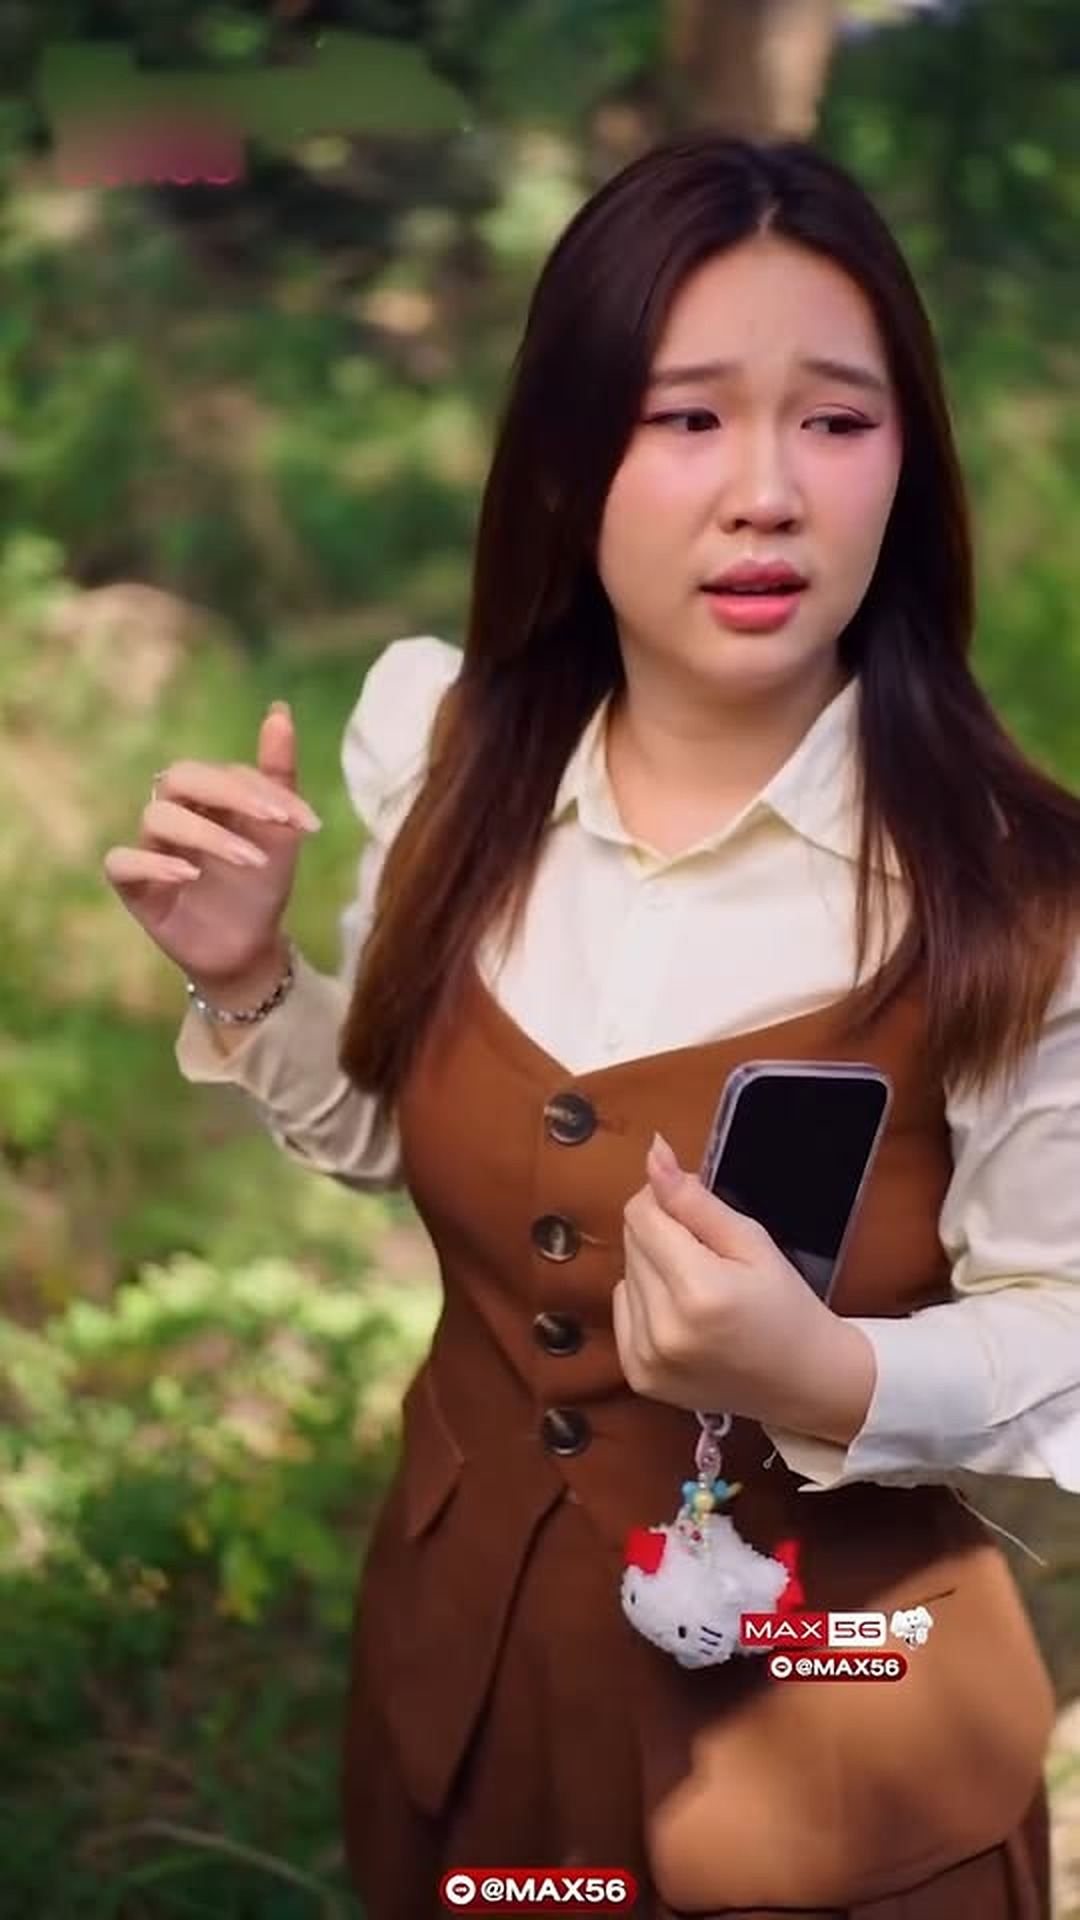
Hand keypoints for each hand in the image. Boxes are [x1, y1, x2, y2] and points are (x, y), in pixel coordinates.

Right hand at [103, 701, 321, 987]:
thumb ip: (278, 776)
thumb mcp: (279, 833)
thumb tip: (279, 710)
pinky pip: (122, 862)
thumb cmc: (259, 885)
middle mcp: (175, 815)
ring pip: (157, 816)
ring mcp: (152, 848)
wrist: (249, 948)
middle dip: (230, 793)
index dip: (265, 790)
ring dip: (208, 834)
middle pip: (180, 777)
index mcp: (208, 797)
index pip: (226, 772)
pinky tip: (191, 874)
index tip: (307, 823)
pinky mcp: (135, 887)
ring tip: (252, 860)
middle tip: (275, 823)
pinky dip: (153, 863)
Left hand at [614, 1133, 875, 1444]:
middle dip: (662, 1234)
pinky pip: (622, 1311)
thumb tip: (653, 1152)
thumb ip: (695, 1199)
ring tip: (699, 1289)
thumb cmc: (785, 1305)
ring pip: (624, 1274)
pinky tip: (683, 1315)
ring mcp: (647, 1358)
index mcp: (698, 1291)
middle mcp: (664, 1329)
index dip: (665, 1200)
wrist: (802, 1380)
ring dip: (653, 1269)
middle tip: (708, 1256)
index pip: (642, 1214)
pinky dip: (646, 1304)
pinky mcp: (639, 1376)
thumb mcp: (752, 1242)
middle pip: (631, 1241)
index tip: (696, 1212)